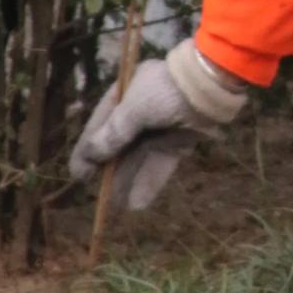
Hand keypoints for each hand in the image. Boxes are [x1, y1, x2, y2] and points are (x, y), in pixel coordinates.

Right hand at [69, 41, 247, 211]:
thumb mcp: (135, 109)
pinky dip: (151, 179)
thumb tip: (90, 154)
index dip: (88, 150)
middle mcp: (142, 108)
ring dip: (129, 180)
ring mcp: (162, 124)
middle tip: (100, 196)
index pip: (100, 125)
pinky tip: (138, 202)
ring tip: (116, 206)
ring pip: (140, 156)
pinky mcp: (180, 138)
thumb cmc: (168, 91)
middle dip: (110, 171)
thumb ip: (114, 133)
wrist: (214, 85)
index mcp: (126, 93)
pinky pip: (161, 161)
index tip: (78, 174)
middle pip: (121, 144)